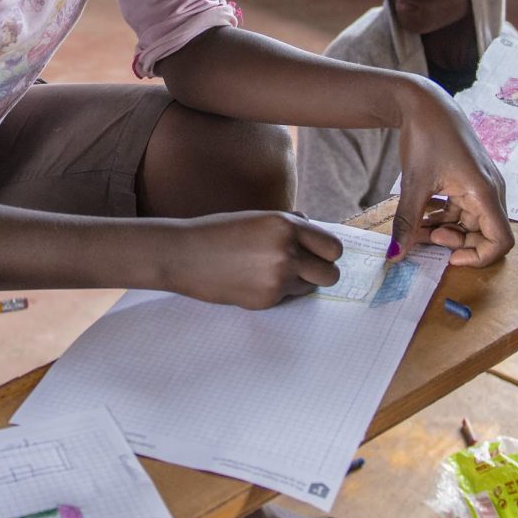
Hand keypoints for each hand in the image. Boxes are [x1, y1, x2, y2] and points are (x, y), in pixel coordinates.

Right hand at [165, 212, 343, 307]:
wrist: (184, 254)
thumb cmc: (219, 232)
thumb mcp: (258, 218)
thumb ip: (290, 224)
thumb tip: (316, 231)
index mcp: (286, 225)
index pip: (333, 247)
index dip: (328, 253)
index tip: (319, 255)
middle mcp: (287, 251)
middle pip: (331, 274)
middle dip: (322, 273)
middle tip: (305, 270)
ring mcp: (278, 278)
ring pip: (310, 288)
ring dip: (299, 283)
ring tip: (270, 272)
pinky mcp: (266, 299)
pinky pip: (286, 298)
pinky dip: (276, 292)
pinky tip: (251, 281)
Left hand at [392, 79, 513, 266]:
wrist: (425, 103)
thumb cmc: (426, 137)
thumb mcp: (414, 185)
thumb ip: (407, 223)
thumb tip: (395, 256)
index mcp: (485, 193)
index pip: (500, 242)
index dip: (478, 257)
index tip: (448, 256)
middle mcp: (490, 191)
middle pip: (485, 235)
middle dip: (455, 243)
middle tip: (425, 236)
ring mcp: (482, 185)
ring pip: (471, 223)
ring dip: (446, 231)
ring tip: (415, 228)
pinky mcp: (470, 181)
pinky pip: (463, 210)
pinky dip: (443, 217)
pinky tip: (420, 214)